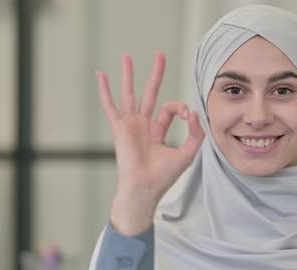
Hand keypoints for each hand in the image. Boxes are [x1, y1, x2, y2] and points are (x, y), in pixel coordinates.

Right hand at [96, 51, 204, 235]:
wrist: (146, 188)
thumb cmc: (164, 176)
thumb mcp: (188, 153)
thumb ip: (196, 133)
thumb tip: (195, 112)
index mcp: (158, 130)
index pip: (171, 108)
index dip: (181, 108)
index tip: (189, 116)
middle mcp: (143, 125)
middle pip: (150, 92)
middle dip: (156, 74)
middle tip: (160, 55)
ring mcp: (130, 125)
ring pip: (129, 93)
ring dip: (129, 75)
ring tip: (127, 56)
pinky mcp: (120, 128)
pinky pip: (110, 106)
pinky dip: (105, 90)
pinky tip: (100, 75)